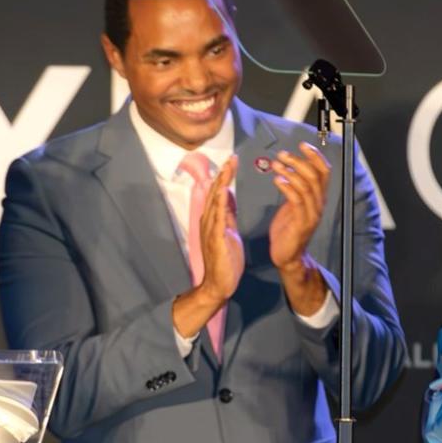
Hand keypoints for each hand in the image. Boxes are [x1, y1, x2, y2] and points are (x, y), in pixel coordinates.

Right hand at [199, 156, 242, 303]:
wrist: (219, 285)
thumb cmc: (226, 262)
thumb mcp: (229, 233)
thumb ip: (228, 216)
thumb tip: (229, 198)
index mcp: (213, 220)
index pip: (219, 193)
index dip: (225, 177)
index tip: (232, 161)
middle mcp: (208, 221)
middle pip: (215, 192)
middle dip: (223, 174)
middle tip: (231, 157)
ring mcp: (210, 229)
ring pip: (215, 200)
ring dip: (222, 182)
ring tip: (228, 167)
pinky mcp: (215, 238)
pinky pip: (218, 216)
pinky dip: (220, 202)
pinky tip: (223, 189)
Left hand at [269, 142, 330, 271]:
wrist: (287, 256)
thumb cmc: (288, 229)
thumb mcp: (292, 205)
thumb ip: (295, 189)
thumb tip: (289, 168)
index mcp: (318, 198)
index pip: (324, 172)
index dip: (316, 157)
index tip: (303, 145)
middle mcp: (318, 204)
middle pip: (315, 176)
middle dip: (299, 161)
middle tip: (283, 154)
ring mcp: (311, 214)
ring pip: (306, 186)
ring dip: (291, 172)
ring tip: (276, 164)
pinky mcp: (301, 223)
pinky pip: (297, 201)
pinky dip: (288, 188)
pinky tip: (277, 180)